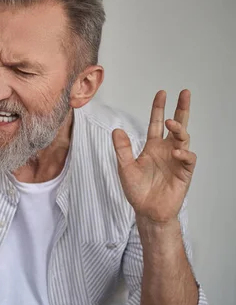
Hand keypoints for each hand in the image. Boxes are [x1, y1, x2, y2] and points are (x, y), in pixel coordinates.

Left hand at [112, 90, 195, 222]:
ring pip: (183, 139)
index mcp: (152, 147)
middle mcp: (166, 150)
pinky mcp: (184, 173)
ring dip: (179, 129)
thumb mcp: (125, 167)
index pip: (156, 123)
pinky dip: (184, 154)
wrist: (147, 211)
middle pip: (177, 125)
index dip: (159, 108)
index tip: (162, 93)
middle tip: (184, 93)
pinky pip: (188, 159)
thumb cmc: (137, 190)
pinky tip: (177, 152)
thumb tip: (116, 130)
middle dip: (181, 109)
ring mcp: (176, 161)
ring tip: (172, 123)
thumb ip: (122, 149)